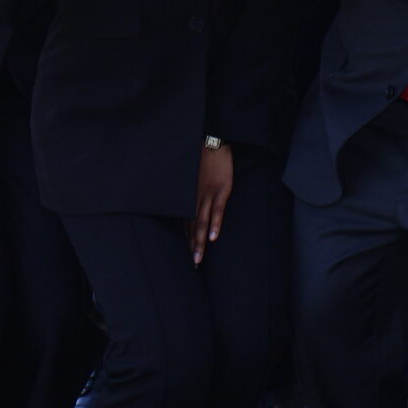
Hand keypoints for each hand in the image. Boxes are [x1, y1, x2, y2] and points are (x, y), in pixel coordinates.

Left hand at [193, 141, 232, 265]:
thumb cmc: (203, 160)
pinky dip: (215, 224)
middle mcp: (196, 200)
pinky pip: (217, 210)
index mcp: (190, 198)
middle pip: (192, 228)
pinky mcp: (221, 190)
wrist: (212, 142)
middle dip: (191, 247)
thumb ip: (193, 194)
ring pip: (201, 223)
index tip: (186, 257)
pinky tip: (213, 237)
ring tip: (198, 258)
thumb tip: (191, 209)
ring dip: (199, 242)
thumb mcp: (193, 179)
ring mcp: (208, 195)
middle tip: (192, 265)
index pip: (186, 225)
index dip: (186, 241)